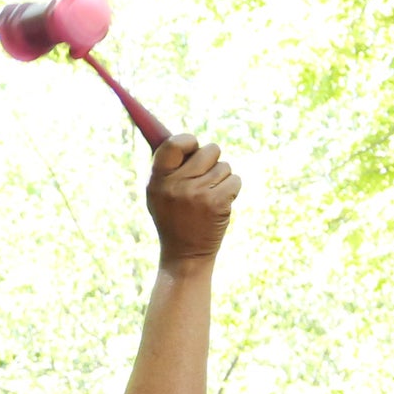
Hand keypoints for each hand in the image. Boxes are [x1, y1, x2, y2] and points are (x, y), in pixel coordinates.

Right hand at [145, 134, 238, 265]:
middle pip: (209, 150)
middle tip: (204, 178)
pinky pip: (235, 180)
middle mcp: (176, 185)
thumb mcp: (160, 194)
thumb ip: (169, 168)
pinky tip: (219, 204)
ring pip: (225, 166)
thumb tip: (186, 138)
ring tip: (209, 197)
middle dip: (212, 160)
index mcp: (158, 180)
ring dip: (222, 178)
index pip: (173, 143)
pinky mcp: (217, 202)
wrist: (185, 254)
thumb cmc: (174, 218)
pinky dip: (232, 190)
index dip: (188, 141)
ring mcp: (196, 194)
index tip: (193, 147)